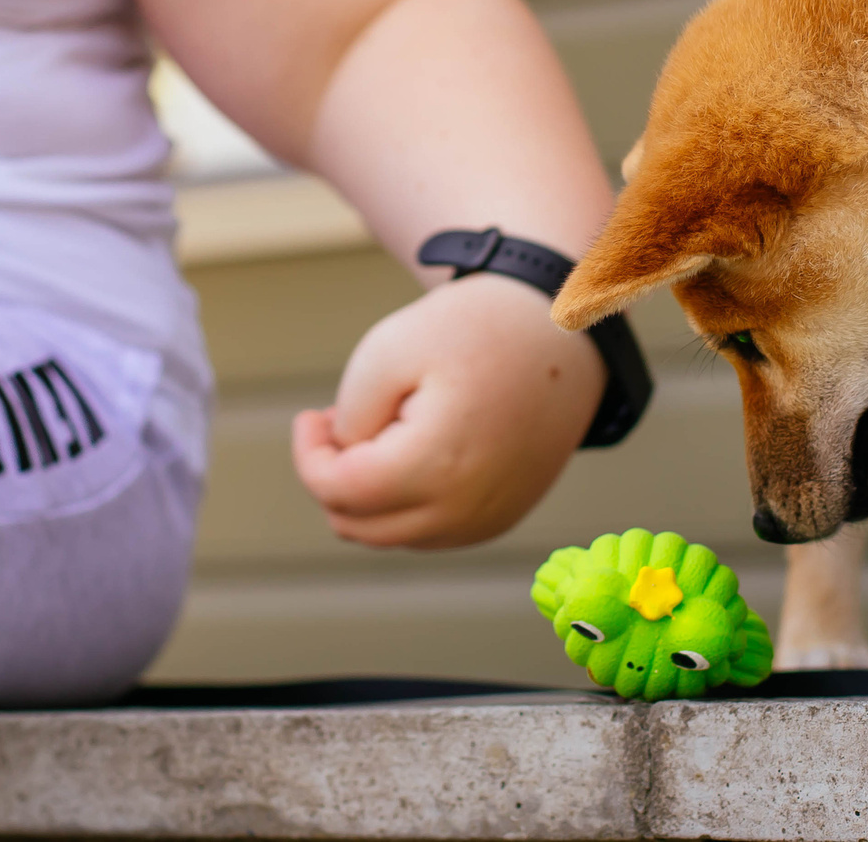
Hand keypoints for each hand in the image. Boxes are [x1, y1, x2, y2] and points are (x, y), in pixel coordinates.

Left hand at [292, 273, 604, 547]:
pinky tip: (413, 450)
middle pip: (356, 525)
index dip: (309, 454)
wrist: (558, 332)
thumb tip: (344, 472)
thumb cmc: (472, 332)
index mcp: (436, 468)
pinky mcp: (499, 519)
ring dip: (367, 493)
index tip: (313, 414)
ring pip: (389, 535)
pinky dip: (404, 502)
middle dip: (333, 476)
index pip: (337, 492)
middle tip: (342, 421)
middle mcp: (465, 511)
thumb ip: (349, 423)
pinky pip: (427, 532)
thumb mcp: (387, 353)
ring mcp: (486, 521)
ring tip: (383, 429)